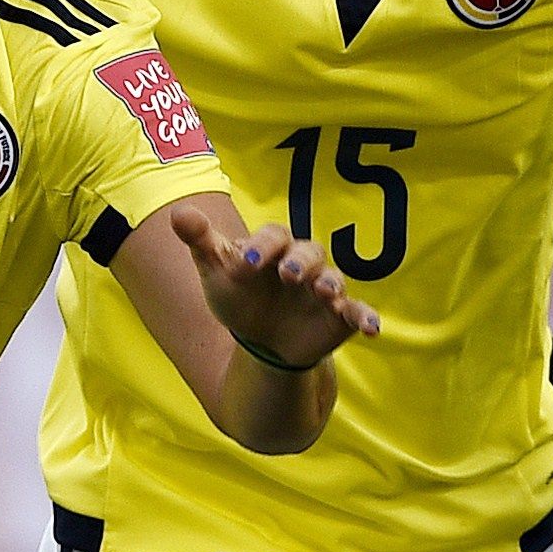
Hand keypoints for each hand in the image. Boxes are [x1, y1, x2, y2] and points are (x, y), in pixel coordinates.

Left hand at [176, 202, 377, 372]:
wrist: (260, 338)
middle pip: (308, 252)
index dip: (262, 246)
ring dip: (330, 283)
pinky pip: (358, 311)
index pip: (273, 235)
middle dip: (299, 262)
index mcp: (274, 247)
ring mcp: (324, 287)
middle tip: (288, 275)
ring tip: (324, 293)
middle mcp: (304, 262)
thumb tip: (179, 212)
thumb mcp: (216, 271)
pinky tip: (373, 327)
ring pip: (333, 278)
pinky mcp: (341, 314)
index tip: (248, 262)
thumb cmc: (239, 295)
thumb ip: (201, 242)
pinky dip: (367, 317)